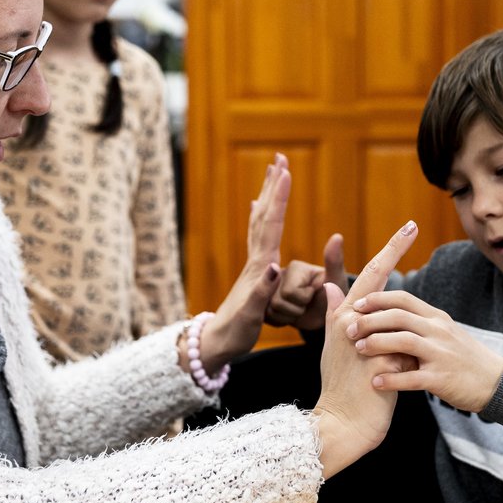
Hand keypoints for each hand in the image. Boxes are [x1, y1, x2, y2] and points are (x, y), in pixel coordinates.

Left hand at [192, 154, 289, 371]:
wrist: (216, 343)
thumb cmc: (235, 332)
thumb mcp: (250, 315)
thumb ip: (262, 291)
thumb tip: (273, 266)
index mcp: (259, 267)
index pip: (271, 225)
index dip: (279, 198)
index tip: (285, 171)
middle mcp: (256, 260)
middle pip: (265, 215)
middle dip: (273, 186)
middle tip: (280, 158)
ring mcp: (254, 264)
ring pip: (261, 220)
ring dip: (269, 195)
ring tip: (273, 173)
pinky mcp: (254, 271)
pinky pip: (258, 234)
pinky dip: (261, 216)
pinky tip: (258, 209)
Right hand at [264, 233, 345, 330]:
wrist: (327, 315)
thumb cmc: (334, 294)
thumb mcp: (335, 280)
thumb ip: (334, 261)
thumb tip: (338, 236)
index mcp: (294, 267)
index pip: (290, 291)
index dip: (304, 299)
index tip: (314, 293)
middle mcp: (278, 274)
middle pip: (277, 302)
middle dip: (296, 309)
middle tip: (307, 303)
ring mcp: (270, 288)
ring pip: (271, 311)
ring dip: (290, 316)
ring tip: (301, 308)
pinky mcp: (266, 301)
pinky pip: (268, 317)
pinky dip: (282, 321)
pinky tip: (292, 314)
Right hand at [312, 220, 417, 478]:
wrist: (342, 424)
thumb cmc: (344, 387)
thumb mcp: (337, 348)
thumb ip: (337, 315)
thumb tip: (332, 286)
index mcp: (344, 319)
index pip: (367, 276)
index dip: (385, 251)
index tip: (404, 227)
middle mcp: (350, 324)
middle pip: (376, 278)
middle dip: (393, 249)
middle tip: (410, 224)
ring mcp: (364, 343)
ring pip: (395, 313)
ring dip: (406, 318)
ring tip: (404, 341)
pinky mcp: (379, 363)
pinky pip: (403, 345)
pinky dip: (412, 350)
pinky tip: (413, 360)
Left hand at [347, 290, 502, 412]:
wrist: (496, 383)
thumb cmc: (462, 357)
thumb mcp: (444, 332)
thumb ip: (418, 321)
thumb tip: (389, 310)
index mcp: (436, 318)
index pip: (403, 299)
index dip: (377, 300)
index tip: (357, 305)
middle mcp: (438, 331)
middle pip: (398, 317)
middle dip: (370, 321)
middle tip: (349, 329)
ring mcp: (441, 354)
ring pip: (403, 342)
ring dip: (376, 344)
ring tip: (358, 350)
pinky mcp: (442, 379)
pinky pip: (412, 377)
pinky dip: (391, 379)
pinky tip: (375, 381)